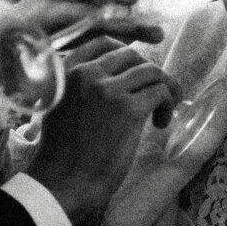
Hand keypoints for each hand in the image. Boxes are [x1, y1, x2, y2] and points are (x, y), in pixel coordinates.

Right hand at [22, 38, 175, 225]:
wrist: (61, 185)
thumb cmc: (61, 154)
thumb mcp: (58, 107)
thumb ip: (78, 86)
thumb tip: (116, 74)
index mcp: (65, 71)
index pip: (103, 40)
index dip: (128, 51)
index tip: (139, 70)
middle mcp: (85, 73)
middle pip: (132, 55)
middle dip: (148, 73)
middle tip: (155, 96)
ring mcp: (107, 89)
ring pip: (151, 71)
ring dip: (165, 89)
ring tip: (162, 112)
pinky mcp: (128, 109)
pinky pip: (160, 91)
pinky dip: (168, 105)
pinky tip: (160, 123)